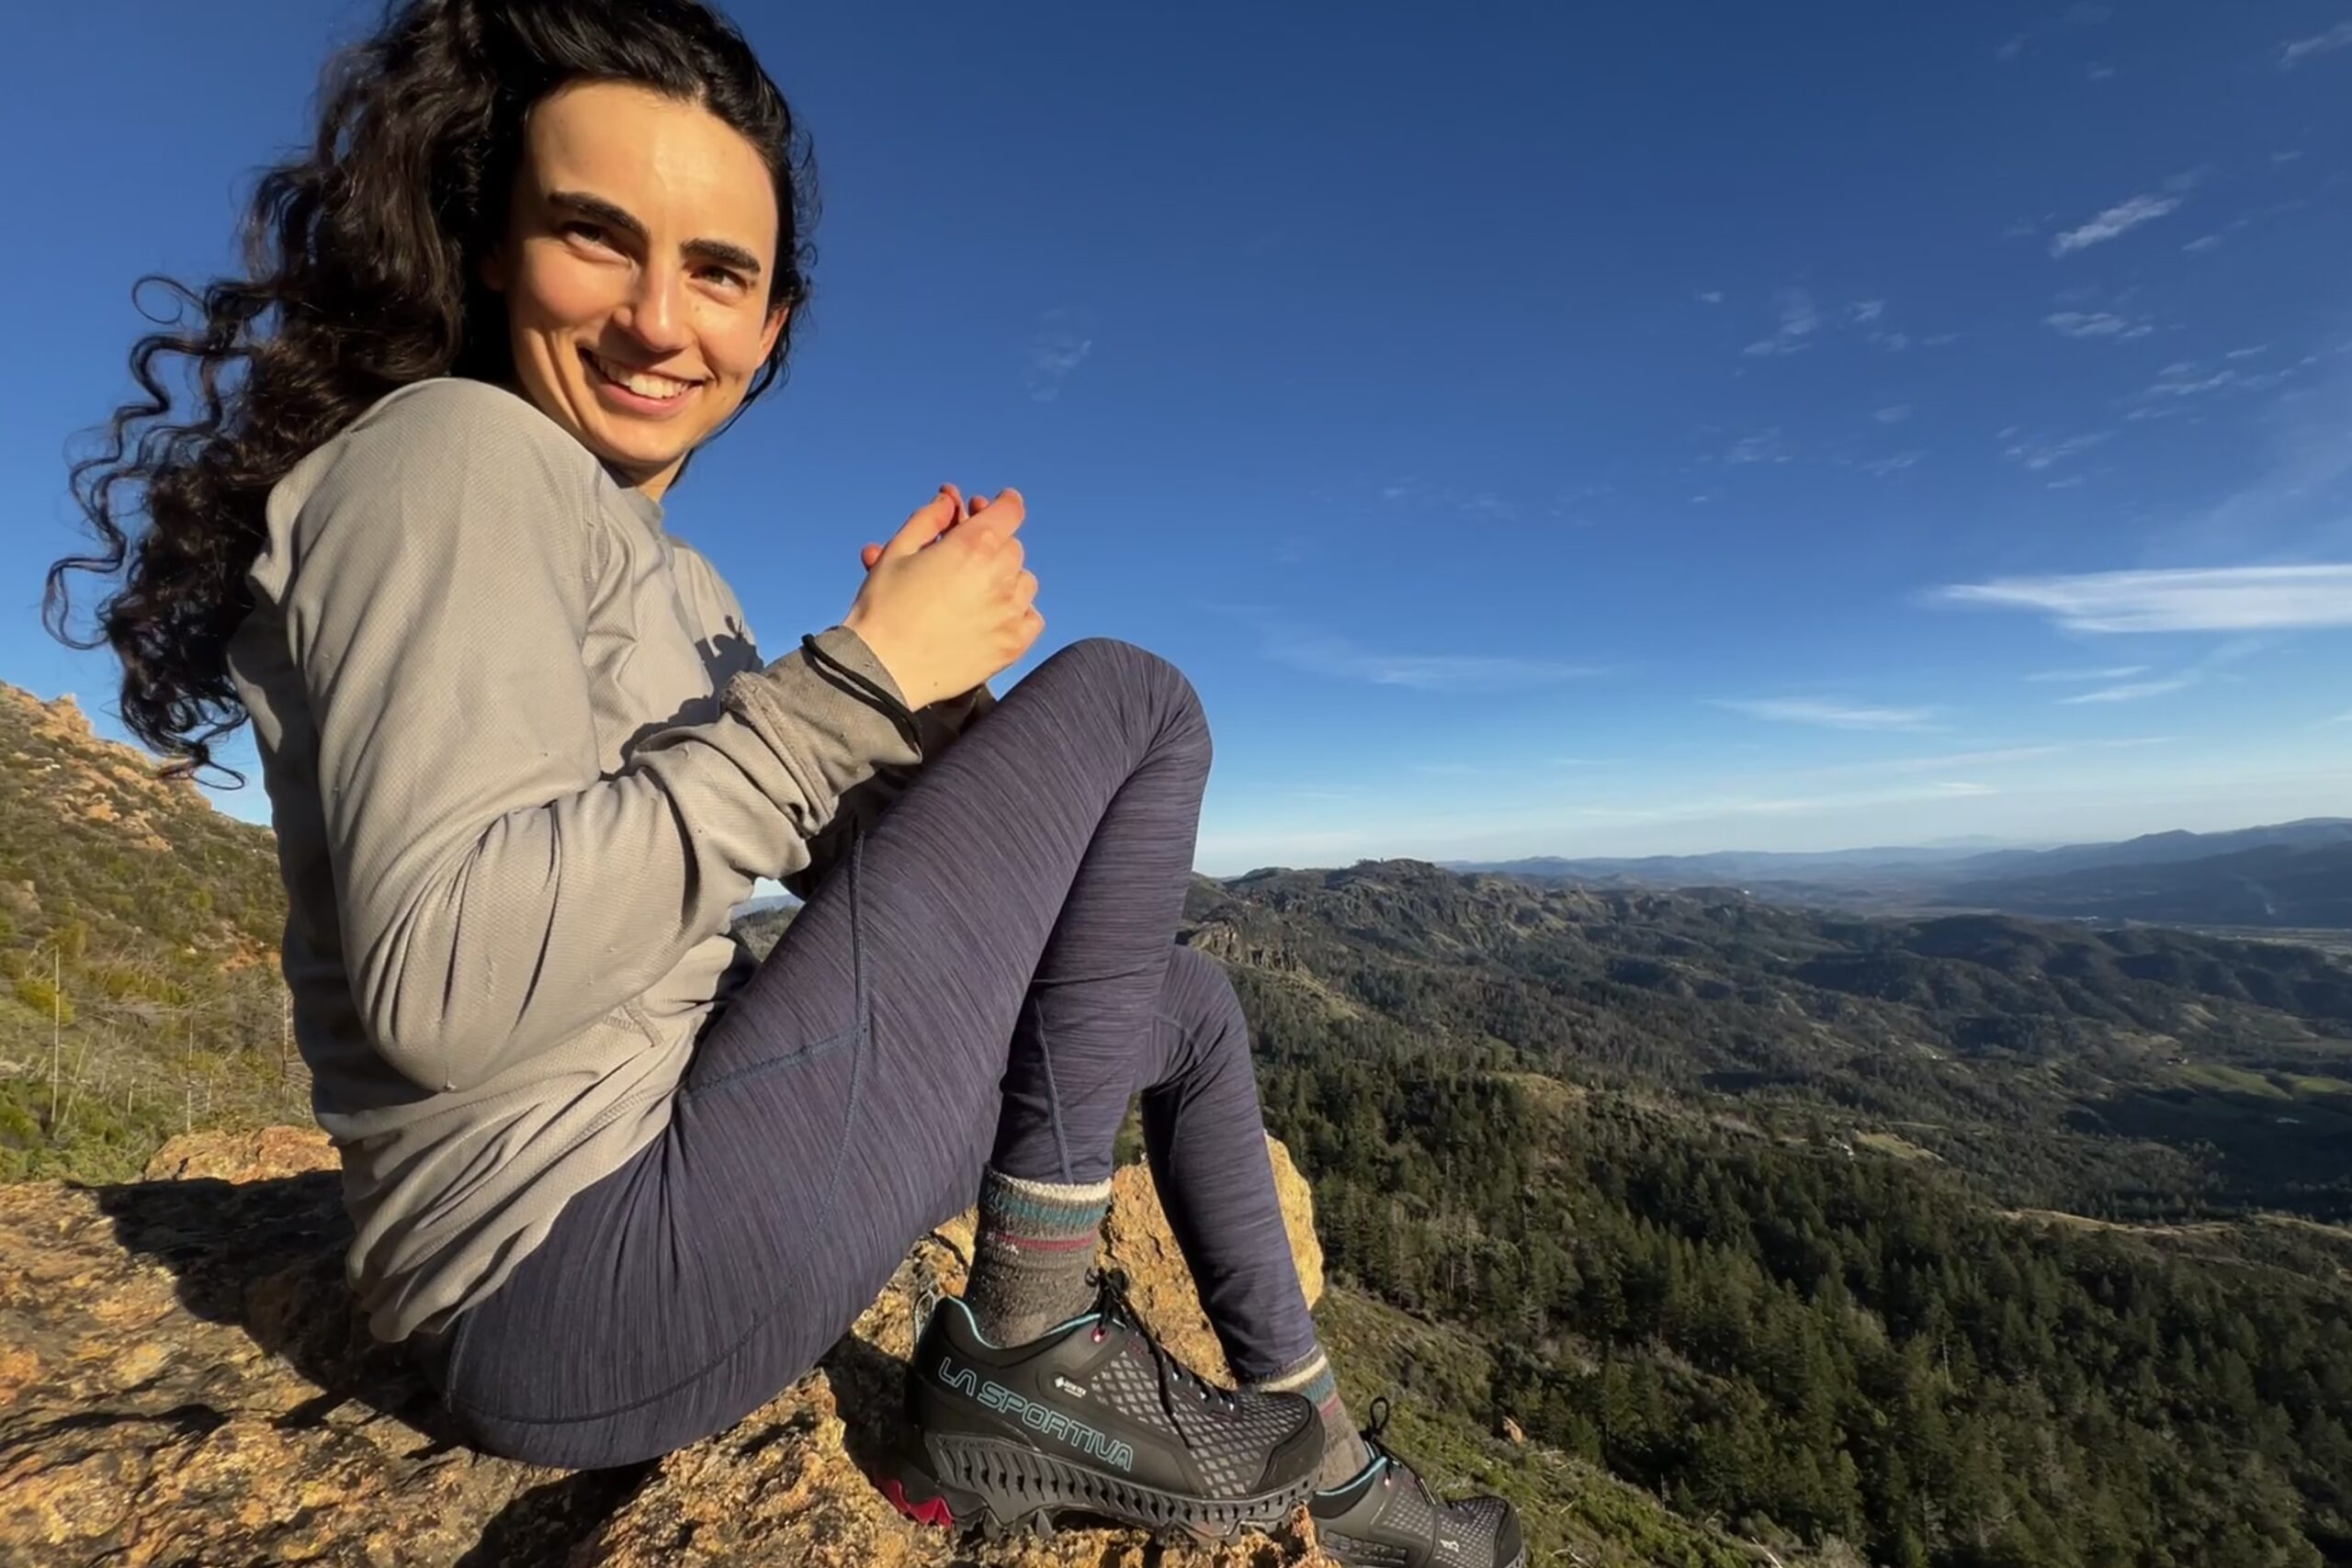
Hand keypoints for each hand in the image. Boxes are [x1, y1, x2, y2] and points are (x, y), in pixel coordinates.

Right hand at [844, 485, 1041, 709]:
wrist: (883, 668)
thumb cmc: (884, 608)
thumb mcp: (897, 551)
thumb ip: (928, 519)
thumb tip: (949, 502)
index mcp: (974, 544)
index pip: (1010, 509)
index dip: (1001, 503)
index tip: (994, 504)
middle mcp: (1000, 575)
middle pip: (1012, 546)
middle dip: (991, 543)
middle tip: (966, 552)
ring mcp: (1010, 612)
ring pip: (1024, 581)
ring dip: (1005, 578)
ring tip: (976, 587)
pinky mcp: (1012, 645)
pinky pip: (1031, 618)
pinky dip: (1018, 612)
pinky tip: (994, 615)